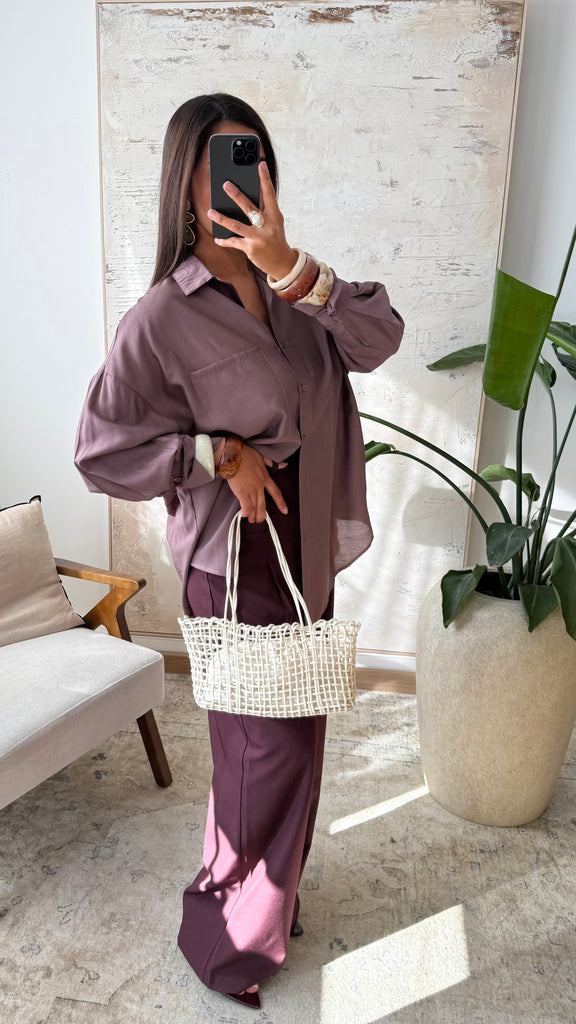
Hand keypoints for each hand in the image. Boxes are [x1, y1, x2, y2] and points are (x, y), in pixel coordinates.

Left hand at [207, 161, 297, 280]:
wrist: (282, 263)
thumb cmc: (275, 239)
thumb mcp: (274, 223)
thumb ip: (263, 211)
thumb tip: (243, 199)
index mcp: (275, 215)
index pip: (269, 194)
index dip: (265, 179)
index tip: (260, 164)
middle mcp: (267, 225)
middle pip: (249, 207)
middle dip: (236, 195)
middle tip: (225, 185)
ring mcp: (258, 238)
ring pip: (237, 225)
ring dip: (222, 218)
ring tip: (210, 212)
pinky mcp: (251, 249)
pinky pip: (234, 242)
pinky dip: (225, 241)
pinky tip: (217, 238)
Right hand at [223, 442, 287, 522]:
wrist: (233, 455)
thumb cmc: (245, 454)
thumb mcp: (262, 457)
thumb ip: (272, 463)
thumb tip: (284, 465)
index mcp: (265, 478)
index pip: (276, 493)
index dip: (281, 503)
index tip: (285, 511)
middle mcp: (260, 486)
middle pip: (263, 505)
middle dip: (262, 515)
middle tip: (260, 521)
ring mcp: (251, 490)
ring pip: (254, 507)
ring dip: (253, 516)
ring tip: (251, 521)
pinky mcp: (242, 492)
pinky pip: (245, 506)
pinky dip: (245, 512)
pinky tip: (244, 516)